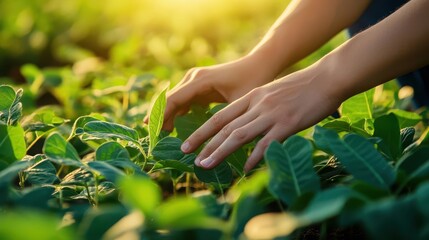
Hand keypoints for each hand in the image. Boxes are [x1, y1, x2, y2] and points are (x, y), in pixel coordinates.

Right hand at [147, 56, 276, 129]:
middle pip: (167, 99)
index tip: (152, 132)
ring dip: (165, 116)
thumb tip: (217, 144)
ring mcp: (193, 80)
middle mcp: (193, 78)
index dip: (161, 116)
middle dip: (158, 117)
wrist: (259, 64)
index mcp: (200, 81)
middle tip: (151, 139)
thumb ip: (226, 120)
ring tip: (160, 137)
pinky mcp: (198, 86)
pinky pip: (181, 100)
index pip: (173, 100)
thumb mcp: (240, 103)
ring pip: (172, 100)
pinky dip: (174, 113)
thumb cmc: (253, 81)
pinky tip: (171, 127)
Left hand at [180, 65, 341, 171]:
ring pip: (238, 135)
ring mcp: (271, 114)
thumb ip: (259, 107)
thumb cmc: (302, 86)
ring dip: (219, 152)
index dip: (202, 131)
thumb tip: (248, 124)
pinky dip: (253, 158)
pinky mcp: (287, 124)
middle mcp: (257, 105)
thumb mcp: (273, 92)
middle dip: (204, 143)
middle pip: (224, 127)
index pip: (220, 116)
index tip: (188, 143)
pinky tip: (244, 170)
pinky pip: (265, 144)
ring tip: (205, 165)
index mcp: (252, 96)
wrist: (327, 77)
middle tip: (189, 157)